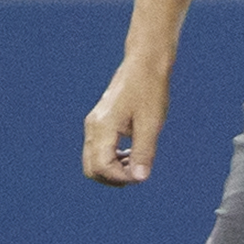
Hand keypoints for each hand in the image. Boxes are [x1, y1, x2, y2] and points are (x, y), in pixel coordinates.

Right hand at [83, 57, 172, 184]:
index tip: (142, 175)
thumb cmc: (150, 91)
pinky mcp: (99, 123)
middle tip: (138, 172)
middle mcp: (93, 128)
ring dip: (114, 169)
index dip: (121, 178)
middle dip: (114, 177)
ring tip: (137, 162)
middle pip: (92, 168)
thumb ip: (144, 152)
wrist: (144, 65)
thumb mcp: (151, 124)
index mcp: (103, 127)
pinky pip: (98, 150)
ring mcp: (94, 125)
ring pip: (94, 161)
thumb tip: (140, 178)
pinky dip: (113, 159)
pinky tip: (132, 154)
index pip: (101, 167)